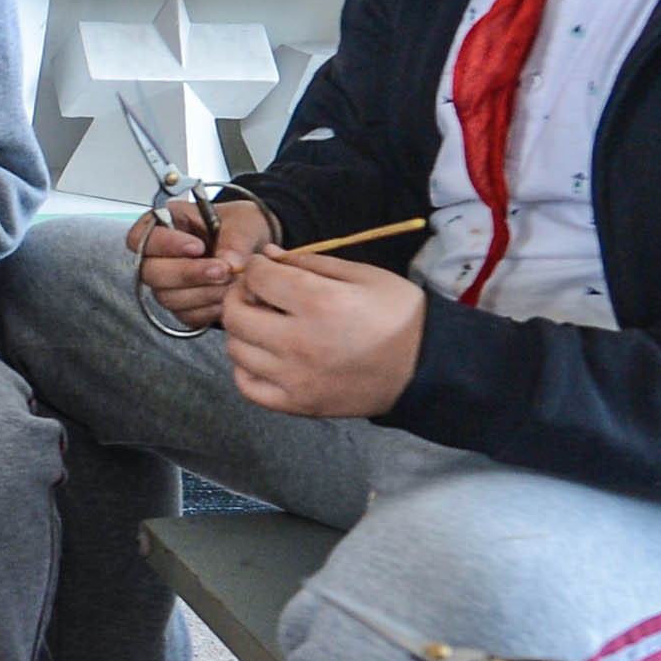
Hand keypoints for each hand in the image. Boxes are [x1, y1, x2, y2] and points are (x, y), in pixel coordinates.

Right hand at [132, 194, 268, 325]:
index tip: (198, 247)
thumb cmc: (241, 228)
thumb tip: (229, 261)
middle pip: (150, 272)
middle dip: (189, 273)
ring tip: (232, 281)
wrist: (255, 252)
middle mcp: (159, 256)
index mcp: (164, 224)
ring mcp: (167, 284)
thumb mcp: (244, 221)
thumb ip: (236, 237)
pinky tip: (228, 295)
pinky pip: (186, 315)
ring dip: (203, 292)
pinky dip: (210, 308)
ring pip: (168, 297)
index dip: (165, 245)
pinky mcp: (182, 307)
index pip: (141, 237)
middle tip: (222, 269)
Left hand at [223, 246, 425, 416]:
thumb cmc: (397, 314)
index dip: (255, 267)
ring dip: (243, 331)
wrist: (424, 366)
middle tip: (256, 293)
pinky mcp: (298, 404)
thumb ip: (308, 263)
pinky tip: (264, 355)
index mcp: (319, 302)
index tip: (264, 268)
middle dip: (240, 295)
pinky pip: (248, 387)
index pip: (257, 278)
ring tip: (264, 324)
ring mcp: (295, 378)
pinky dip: (247, 368)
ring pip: (236, 350)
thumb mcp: (361, 274)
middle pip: (235, 315)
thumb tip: (266, 257)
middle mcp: (299, 342)